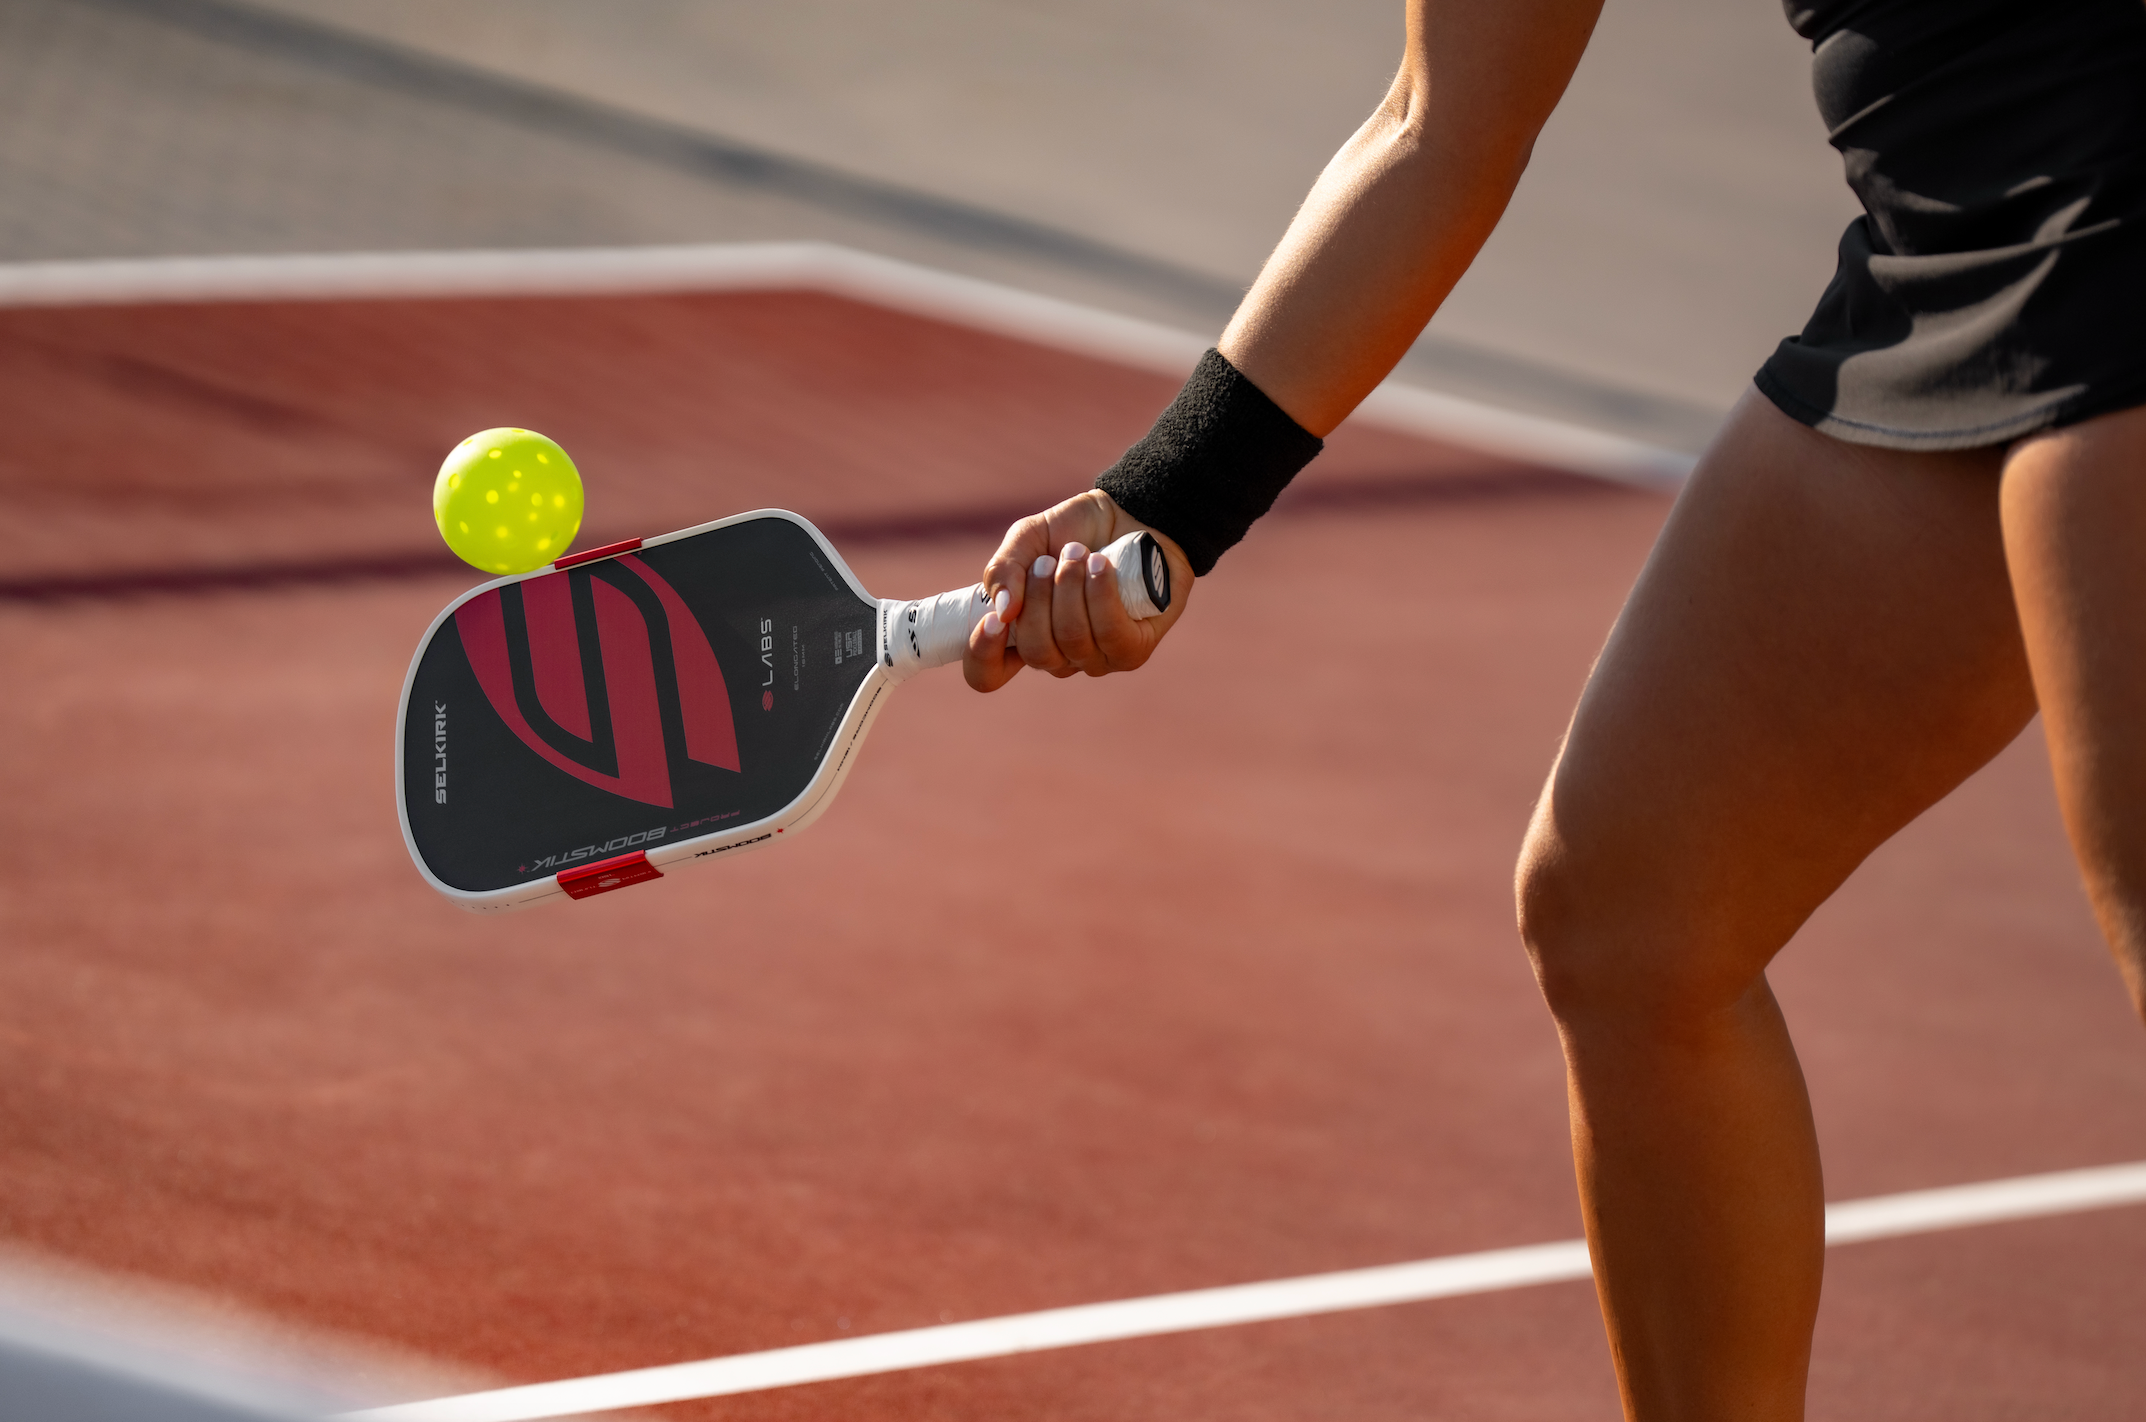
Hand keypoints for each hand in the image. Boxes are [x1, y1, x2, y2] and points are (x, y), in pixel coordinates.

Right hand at [963, 490, 1193, 690]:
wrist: (1132, 514)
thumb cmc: (1076, 533)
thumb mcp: (1027, 539)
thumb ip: (1003, 569)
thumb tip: (1004, 611)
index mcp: (1023, 637)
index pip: (987, 675)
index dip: (982, 655)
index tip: (993, 618)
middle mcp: (1058, 657)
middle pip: (1036, 653)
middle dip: (1039, 598)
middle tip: (1048, 560)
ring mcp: (1096, 659)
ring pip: (1073, 639)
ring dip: (1071, 587)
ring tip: (1079, 552)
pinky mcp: (1133, 650)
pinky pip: (1109, 633)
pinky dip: (1101, 593)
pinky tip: (1101, 565)